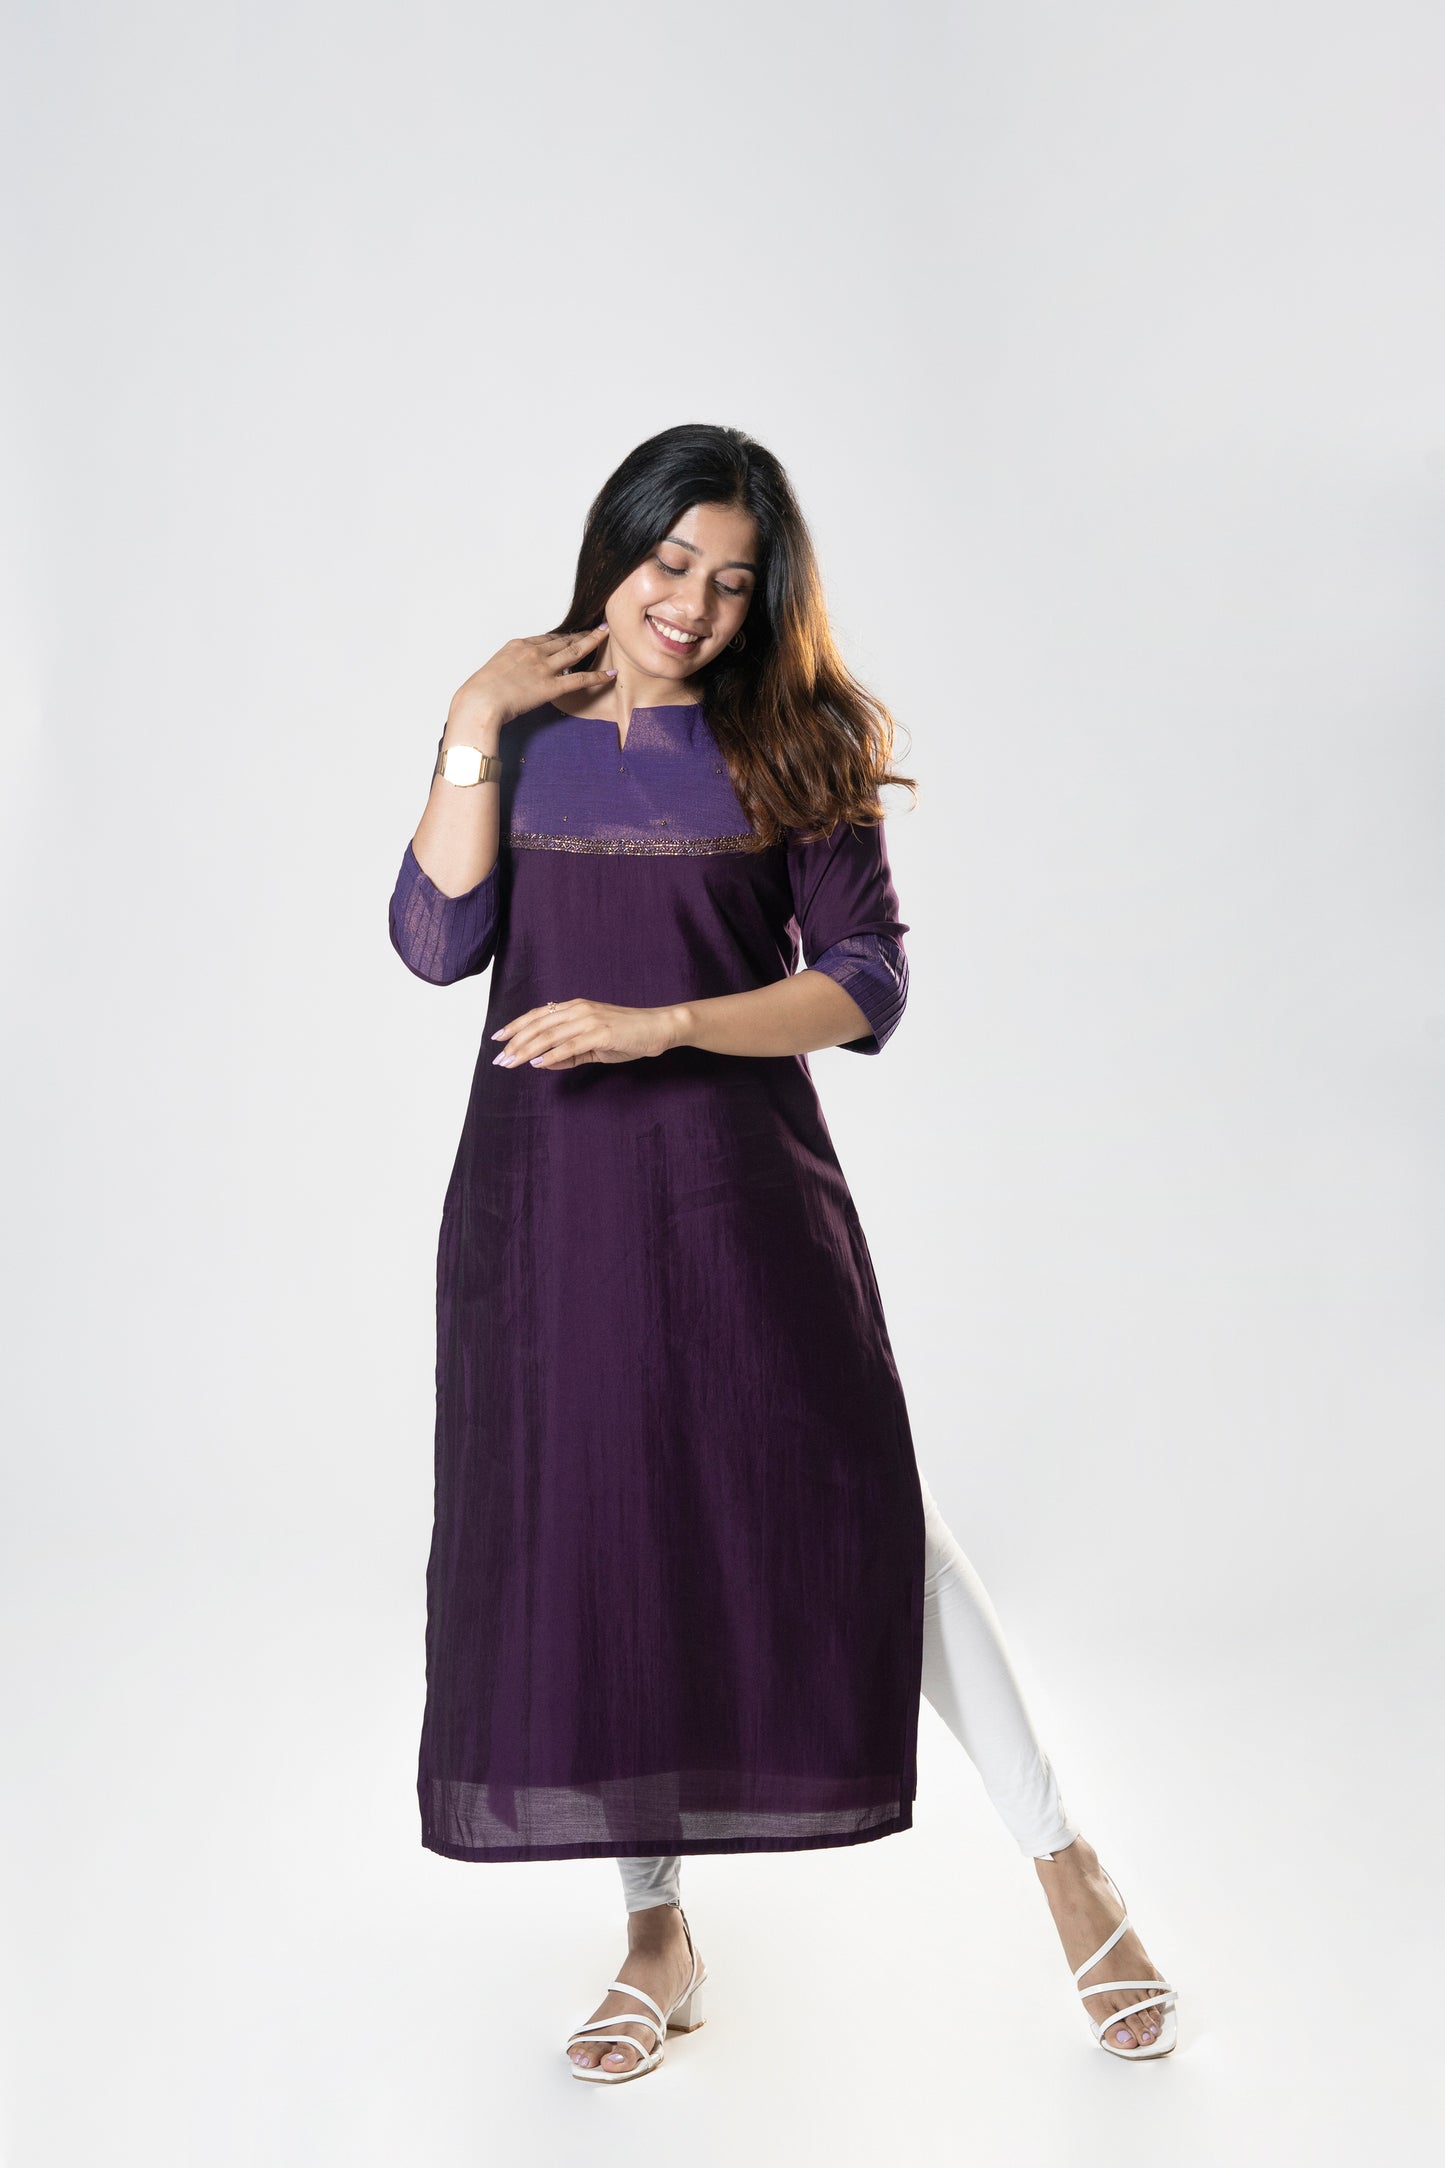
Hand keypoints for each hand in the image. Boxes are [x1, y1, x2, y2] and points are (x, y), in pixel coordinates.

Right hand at [447, 626, 613, 733]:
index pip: (546, 638)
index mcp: (517, 646)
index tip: (572, 633)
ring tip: (606, 634)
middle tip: (596, 627)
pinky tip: (611, 674)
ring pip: (575, 650)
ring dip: (593, 641)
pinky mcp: (551, 687)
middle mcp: (533, 652)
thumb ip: (507, 669)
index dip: (562, 635)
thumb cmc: (479, 691)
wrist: (479, 701)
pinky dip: (598, 676)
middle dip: (582, 633)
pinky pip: (580, 679)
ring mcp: (544, 668)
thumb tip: (510, 677)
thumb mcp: (492, 671)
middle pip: (563, 639)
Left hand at [490, 999, 685, 1069]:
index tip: (497, 1038)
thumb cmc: (628, 1035)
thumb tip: (543, 1062)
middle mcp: (578, 1010)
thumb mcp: (594, 1045)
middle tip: (499, 1058)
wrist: (658, 1028)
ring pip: (549, 1035)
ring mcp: (589, 1020)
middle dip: (515, 1042)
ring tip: (510, 1062)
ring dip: (526, 1050)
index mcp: (575, 1007)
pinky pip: (570, 1046)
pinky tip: (537, 1064)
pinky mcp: (600, 1033)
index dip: (515, 1026)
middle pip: (538, 1025)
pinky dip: (551, 1055)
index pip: (538, 1015)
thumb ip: (569, 1053)